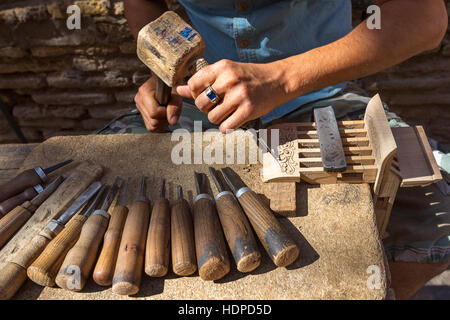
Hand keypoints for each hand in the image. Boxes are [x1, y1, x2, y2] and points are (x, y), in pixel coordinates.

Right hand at [134, 76, 182, 131]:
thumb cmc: (172, 85)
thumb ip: (175, 107)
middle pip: (153, 121)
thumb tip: (172, 122)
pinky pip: (150, 126)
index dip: (166, 113)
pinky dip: (158, 124)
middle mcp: (139, 99)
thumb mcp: (177, 94)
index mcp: (145, 92)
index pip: (154, 113)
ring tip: (167, 111)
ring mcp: (139, 106)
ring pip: (151, 126)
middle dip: (165, 119)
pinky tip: (163, 115)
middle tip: (170, 109)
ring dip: (162, 122)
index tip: (170, 106)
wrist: (167, 81)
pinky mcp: (142, 112)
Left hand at [175, 59, 290, 132]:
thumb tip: (179, 89)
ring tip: (227, 112)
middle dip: (206, 109)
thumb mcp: (227, 72)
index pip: (193, 84)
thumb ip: (203, 80)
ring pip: (212, 117)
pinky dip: (226, 127)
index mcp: (222, 67)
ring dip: (217, 119)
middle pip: (201, 104)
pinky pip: (226, 126)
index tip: (205, 95)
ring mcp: (239, 96)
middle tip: (217, 105)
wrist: (278, 80)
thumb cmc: (250, 76)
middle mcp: (229, 80)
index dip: (196, 94)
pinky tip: (233, 120)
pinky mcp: (248, 110)